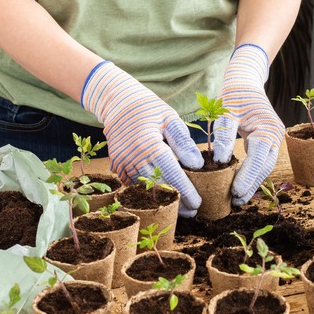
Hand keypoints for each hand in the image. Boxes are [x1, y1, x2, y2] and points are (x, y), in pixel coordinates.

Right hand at [82, 61, 203, 216]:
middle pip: (158, 186)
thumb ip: (184, 142)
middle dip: (175, 201)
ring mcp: (122, 163)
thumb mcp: (170, 118)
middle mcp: (133, 157)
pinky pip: (133, 184)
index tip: (197, 203)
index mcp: (149, 144)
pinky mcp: (116, 165)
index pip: (171, 174)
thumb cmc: (149, 108)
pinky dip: (147, 192)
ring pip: (144, 189)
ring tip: (179, 208)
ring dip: (162, 199)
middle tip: (192, 211)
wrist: (117, 102)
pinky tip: (161, 197)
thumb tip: (197, 165)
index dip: (185, 191)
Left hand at [213, 44, 284, 205]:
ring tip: (237, 199)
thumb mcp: (226, 110)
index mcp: (268, 128)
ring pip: (265, 166)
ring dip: (252, 182)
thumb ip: (223, 135)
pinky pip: (261, 161)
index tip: (235, 192)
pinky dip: (252, 174)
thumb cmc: (234, 93)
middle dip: (251, 185)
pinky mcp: (267, 141)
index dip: (247, 177)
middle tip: (235, 201)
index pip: (259, 158)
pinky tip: (240, 185)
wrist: (245, 80)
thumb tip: (220, 161)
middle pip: (265, 166)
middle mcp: (276, 135)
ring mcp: (274, 139)